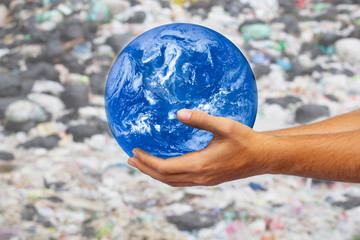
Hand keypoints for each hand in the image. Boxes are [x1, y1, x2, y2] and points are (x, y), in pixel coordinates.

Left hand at [128, 109, 271, 186]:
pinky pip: (182, 181)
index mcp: (200, 165)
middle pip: (164, 178)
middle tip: (131, 159)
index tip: (134, 151)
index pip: (164, 168)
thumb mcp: (225, 126)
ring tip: (142, 164)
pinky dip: (168, 175)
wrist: (263, 157)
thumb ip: (201, 119)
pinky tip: (166, 167)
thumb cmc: (246, 140)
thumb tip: (179, 113)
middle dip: (145, 169)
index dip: (147, 160)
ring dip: (155, 174)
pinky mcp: (209, 179)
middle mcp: (200, 177)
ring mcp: (204, 180)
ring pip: (173, 182)